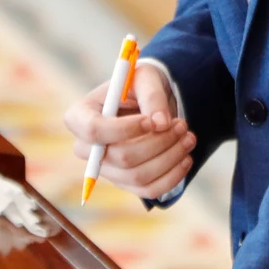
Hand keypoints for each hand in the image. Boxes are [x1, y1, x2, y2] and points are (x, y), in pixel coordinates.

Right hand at [63, 64, 195, 199]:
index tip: (151, 121)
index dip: (124, 129)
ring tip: (188, 136)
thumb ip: (152, 96)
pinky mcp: (126, 182)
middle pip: (121, 157)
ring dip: (170, 158)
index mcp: (80, 117)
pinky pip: (149, 190)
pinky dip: (172, 176)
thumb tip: (161, 124)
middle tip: (182, 125)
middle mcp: (87, 149)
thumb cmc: (138, 86)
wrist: (146, 103)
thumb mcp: (145, 78)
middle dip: (158, 142)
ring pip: (138, 176)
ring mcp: (106, 170)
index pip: (94, 131)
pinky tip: (185, 158)